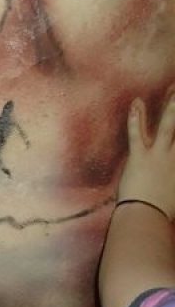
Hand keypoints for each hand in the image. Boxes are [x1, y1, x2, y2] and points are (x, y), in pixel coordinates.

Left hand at [117, 90, 174, 219]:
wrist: (147, 216)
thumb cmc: (164, 212)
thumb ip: (173, 184)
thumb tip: (170, 180)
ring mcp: (159, 155)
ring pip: (168, 126)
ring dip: (172, 107)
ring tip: (173, 90)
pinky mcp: (140, 157)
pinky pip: (137, 133)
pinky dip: (135, 118)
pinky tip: (135, 103)